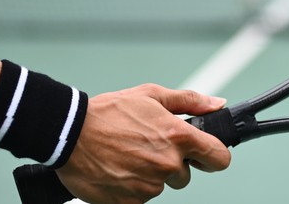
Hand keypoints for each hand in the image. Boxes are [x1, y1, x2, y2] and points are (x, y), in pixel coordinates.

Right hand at [56, 84, 231, 203]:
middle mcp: (167, 164)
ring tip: (127, 155)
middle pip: (185, 175)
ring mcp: (149, 186)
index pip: (219, 158)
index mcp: (178, 137)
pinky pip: (141, 198)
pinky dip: (131, 187)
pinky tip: (118, 169)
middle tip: (146, 147)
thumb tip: (217, 104)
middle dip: (170, 163)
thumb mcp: (150, 95)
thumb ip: (189, 101)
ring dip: (149, 174)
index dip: (214, 155)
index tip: (205, 154)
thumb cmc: (108, 113)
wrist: (69, 134)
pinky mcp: (131, 203)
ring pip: (161, 186)